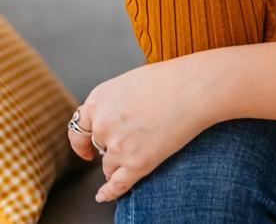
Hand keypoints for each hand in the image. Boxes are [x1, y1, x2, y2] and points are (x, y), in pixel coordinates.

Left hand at [67, 56, 219, 202]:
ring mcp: (118, 146)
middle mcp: (103, 125)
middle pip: (99, 146)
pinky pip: (117, 184)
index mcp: (98, 101)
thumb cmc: (171, 80)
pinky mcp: (138, 163)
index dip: (82, 142)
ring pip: (109, 165)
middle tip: (134, 139)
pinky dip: (109, 192)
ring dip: (119, 164)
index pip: (80, 128)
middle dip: (112, 146)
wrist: (195, 89)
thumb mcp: (130, 82)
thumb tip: (113, 118)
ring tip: (140, 154)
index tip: (86, 151)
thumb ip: (115, 102)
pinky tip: (104, 195)